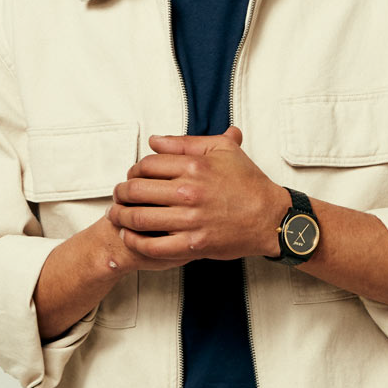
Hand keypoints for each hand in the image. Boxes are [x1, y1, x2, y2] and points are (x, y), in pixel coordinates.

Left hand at [107, 127, 288, 262]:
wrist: (270, 217)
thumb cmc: (248, 183)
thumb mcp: (222, 150)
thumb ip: (186, 142)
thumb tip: (155, 140)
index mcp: (194, 166)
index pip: (147, 165)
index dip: (134, 170)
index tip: (133, 176)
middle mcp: (189, 192)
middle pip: (137, 190)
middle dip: (121, 192)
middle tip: (119, 196)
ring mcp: (191, 220)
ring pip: (140, 218)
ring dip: (121, 216)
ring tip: (117, 215)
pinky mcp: (193, 244)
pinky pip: (153, 246)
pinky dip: (135, 242)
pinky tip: (130, 237)